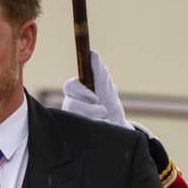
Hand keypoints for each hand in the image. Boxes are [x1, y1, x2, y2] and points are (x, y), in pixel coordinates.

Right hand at [62, 50, 176, 187]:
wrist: (117, 134)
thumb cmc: (112, 111)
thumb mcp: (109, 93)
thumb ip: (100, 75)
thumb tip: (92, 53)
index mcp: (78, 93)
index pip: (70, 86)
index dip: (82, 90)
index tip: (96, 97)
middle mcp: (71, 104)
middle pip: (70, 100)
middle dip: (89, 104)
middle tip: (102, 109)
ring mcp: (71, 118)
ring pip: (74, 111)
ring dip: (93, 115)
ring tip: (103, 119)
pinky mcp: (72, 129)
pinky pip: (78, 126)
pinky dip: (93, 125)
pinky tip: (99, 127)